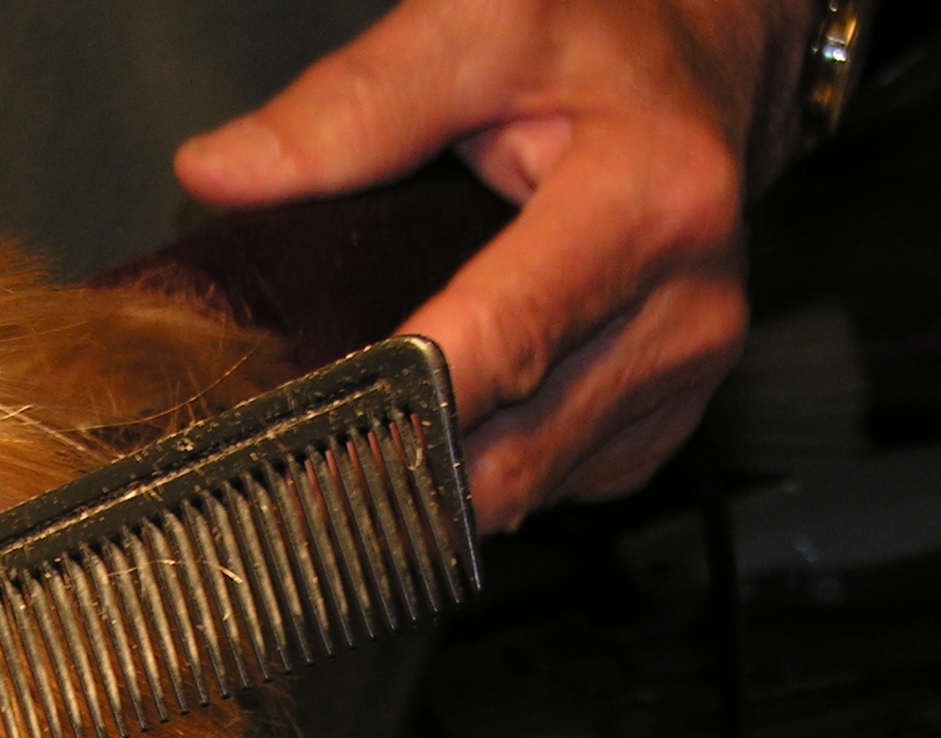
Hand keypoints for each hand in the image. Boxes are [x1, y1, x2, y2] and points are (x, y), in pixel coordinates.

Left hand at [177, 0, 810, 525]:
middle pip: (512, 454)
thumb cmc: (609, 33)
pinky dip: (486, 475)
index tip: (302, 456)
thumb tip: (222, 172)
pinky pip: (556, 485)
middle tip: (288, 482)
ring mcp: (685, 374)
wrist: (718, 57)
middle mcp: (687, 307)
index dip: (396, 416)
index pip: (500, 349)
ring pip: (530, 488)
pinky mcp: (667, 417)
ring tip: (353, 451)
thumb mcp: (486, 21)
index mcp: (650, 204)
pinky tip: (440, 431)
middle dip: (397, 477)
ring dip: (437, 488)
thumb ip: (355, 102)